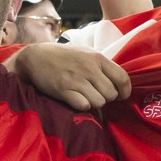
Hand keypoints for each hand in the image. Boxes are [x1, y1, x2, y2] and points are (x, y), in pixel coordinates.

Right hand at [12, 43, 129, 109]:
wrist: (35, 57)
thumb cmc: (64, 57)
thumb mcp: (86, 54)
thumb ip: (102, 66)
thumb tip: (119, 84)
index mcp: (98, 58)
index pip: (123, 78)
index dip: (124, 91)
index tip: (120, 96)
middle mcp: (89, 68)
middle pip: (111, 94)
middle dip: (106, 98)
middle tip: (96, 95)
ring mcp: (76, 79)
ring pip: (99, 102)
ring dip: (94, 103)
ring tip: (85, 96)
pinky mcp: (63, 90)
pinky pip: (83, 105)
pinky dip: (82, 106)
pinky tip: (75, 99)